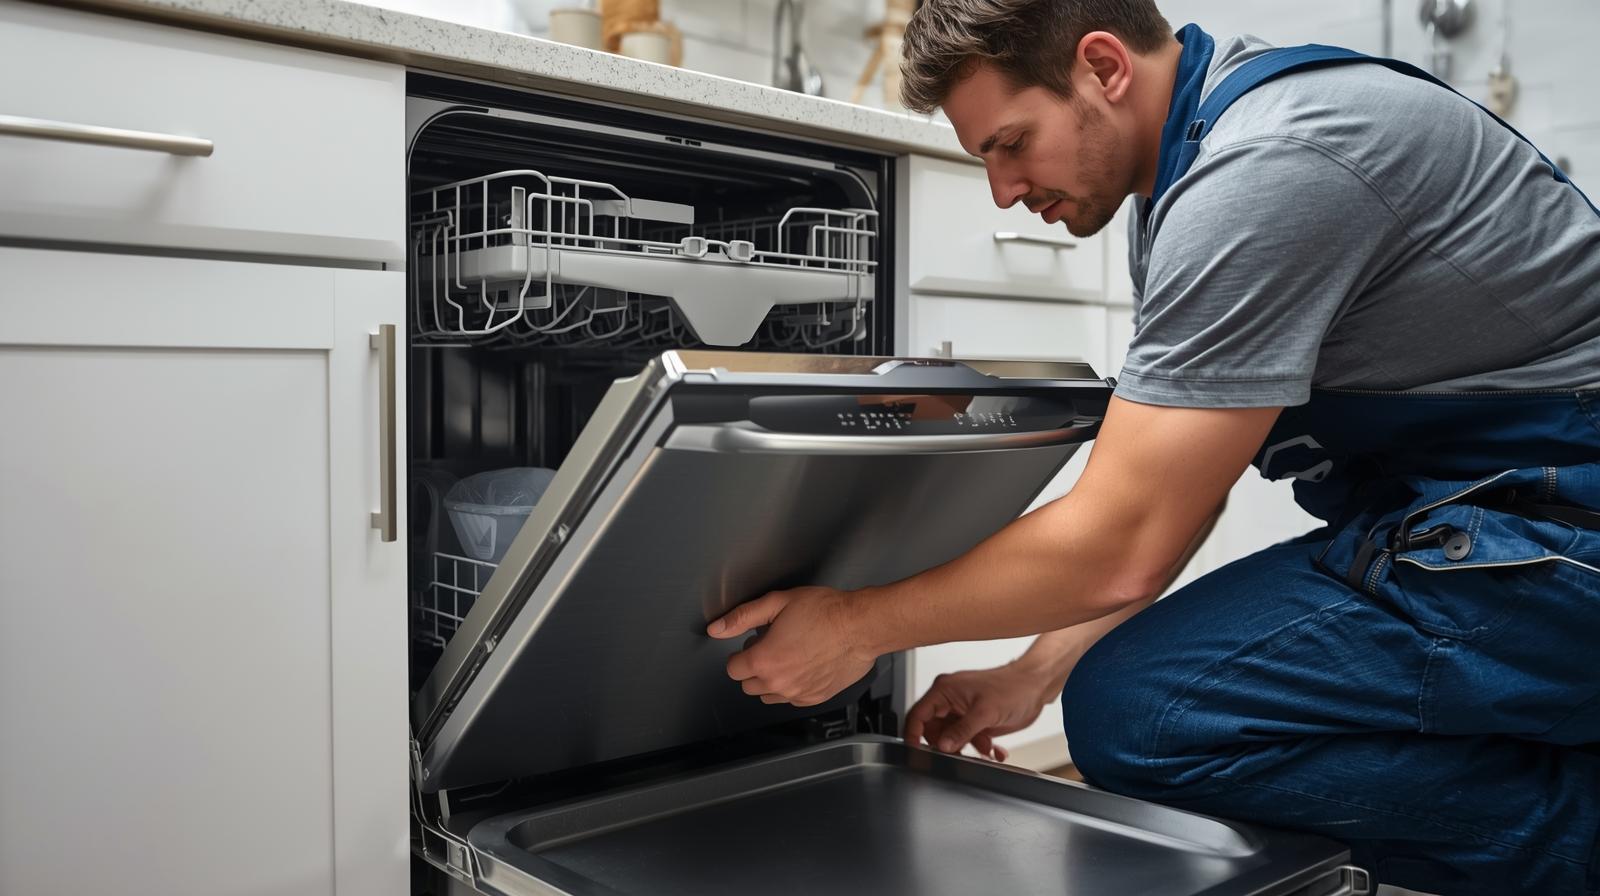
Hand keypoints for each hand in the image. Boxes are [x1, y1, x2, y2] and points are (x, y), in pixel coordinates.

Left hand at [706, 585, 877, 706]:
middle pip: (748, 685)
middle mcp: (779, 682)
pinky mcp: (814, 698)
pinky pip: (791, 700)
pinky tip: (803, 666)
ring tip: (788, 656)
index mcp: (765, 660)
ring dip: (771, 680)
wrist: (861, 626)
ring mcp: (797, 694)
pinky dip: (792, 687)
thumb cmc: (826, 612)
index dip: (741, 653)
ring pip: (768, 696)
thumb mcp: (777, 603)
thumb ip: (742, 617)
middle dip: (754, 667)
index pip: (733, 669)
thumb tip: (716, 629)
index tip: (753, 644)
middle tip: (771, 646)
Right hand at [904, 662, 1054, 760]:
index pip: (918, 715)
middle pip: (933, 731)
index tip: (916, 751)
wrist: (1036, 687)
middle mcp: (951, 700)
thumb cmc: (1013, 687)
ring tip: (984, 748)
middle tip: (958, 754)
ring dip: (967, 747)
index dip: (914, 734)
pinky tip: (994, 750)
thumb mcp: (985, 712)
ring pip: (951, 738)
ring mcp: (963, 711)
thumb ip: (961, 731)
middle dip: (947, 745)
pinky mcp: (975, 721)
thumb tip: (943, 746)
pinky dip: (980, 748)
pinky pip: (968, 740)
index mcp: (945, 690)